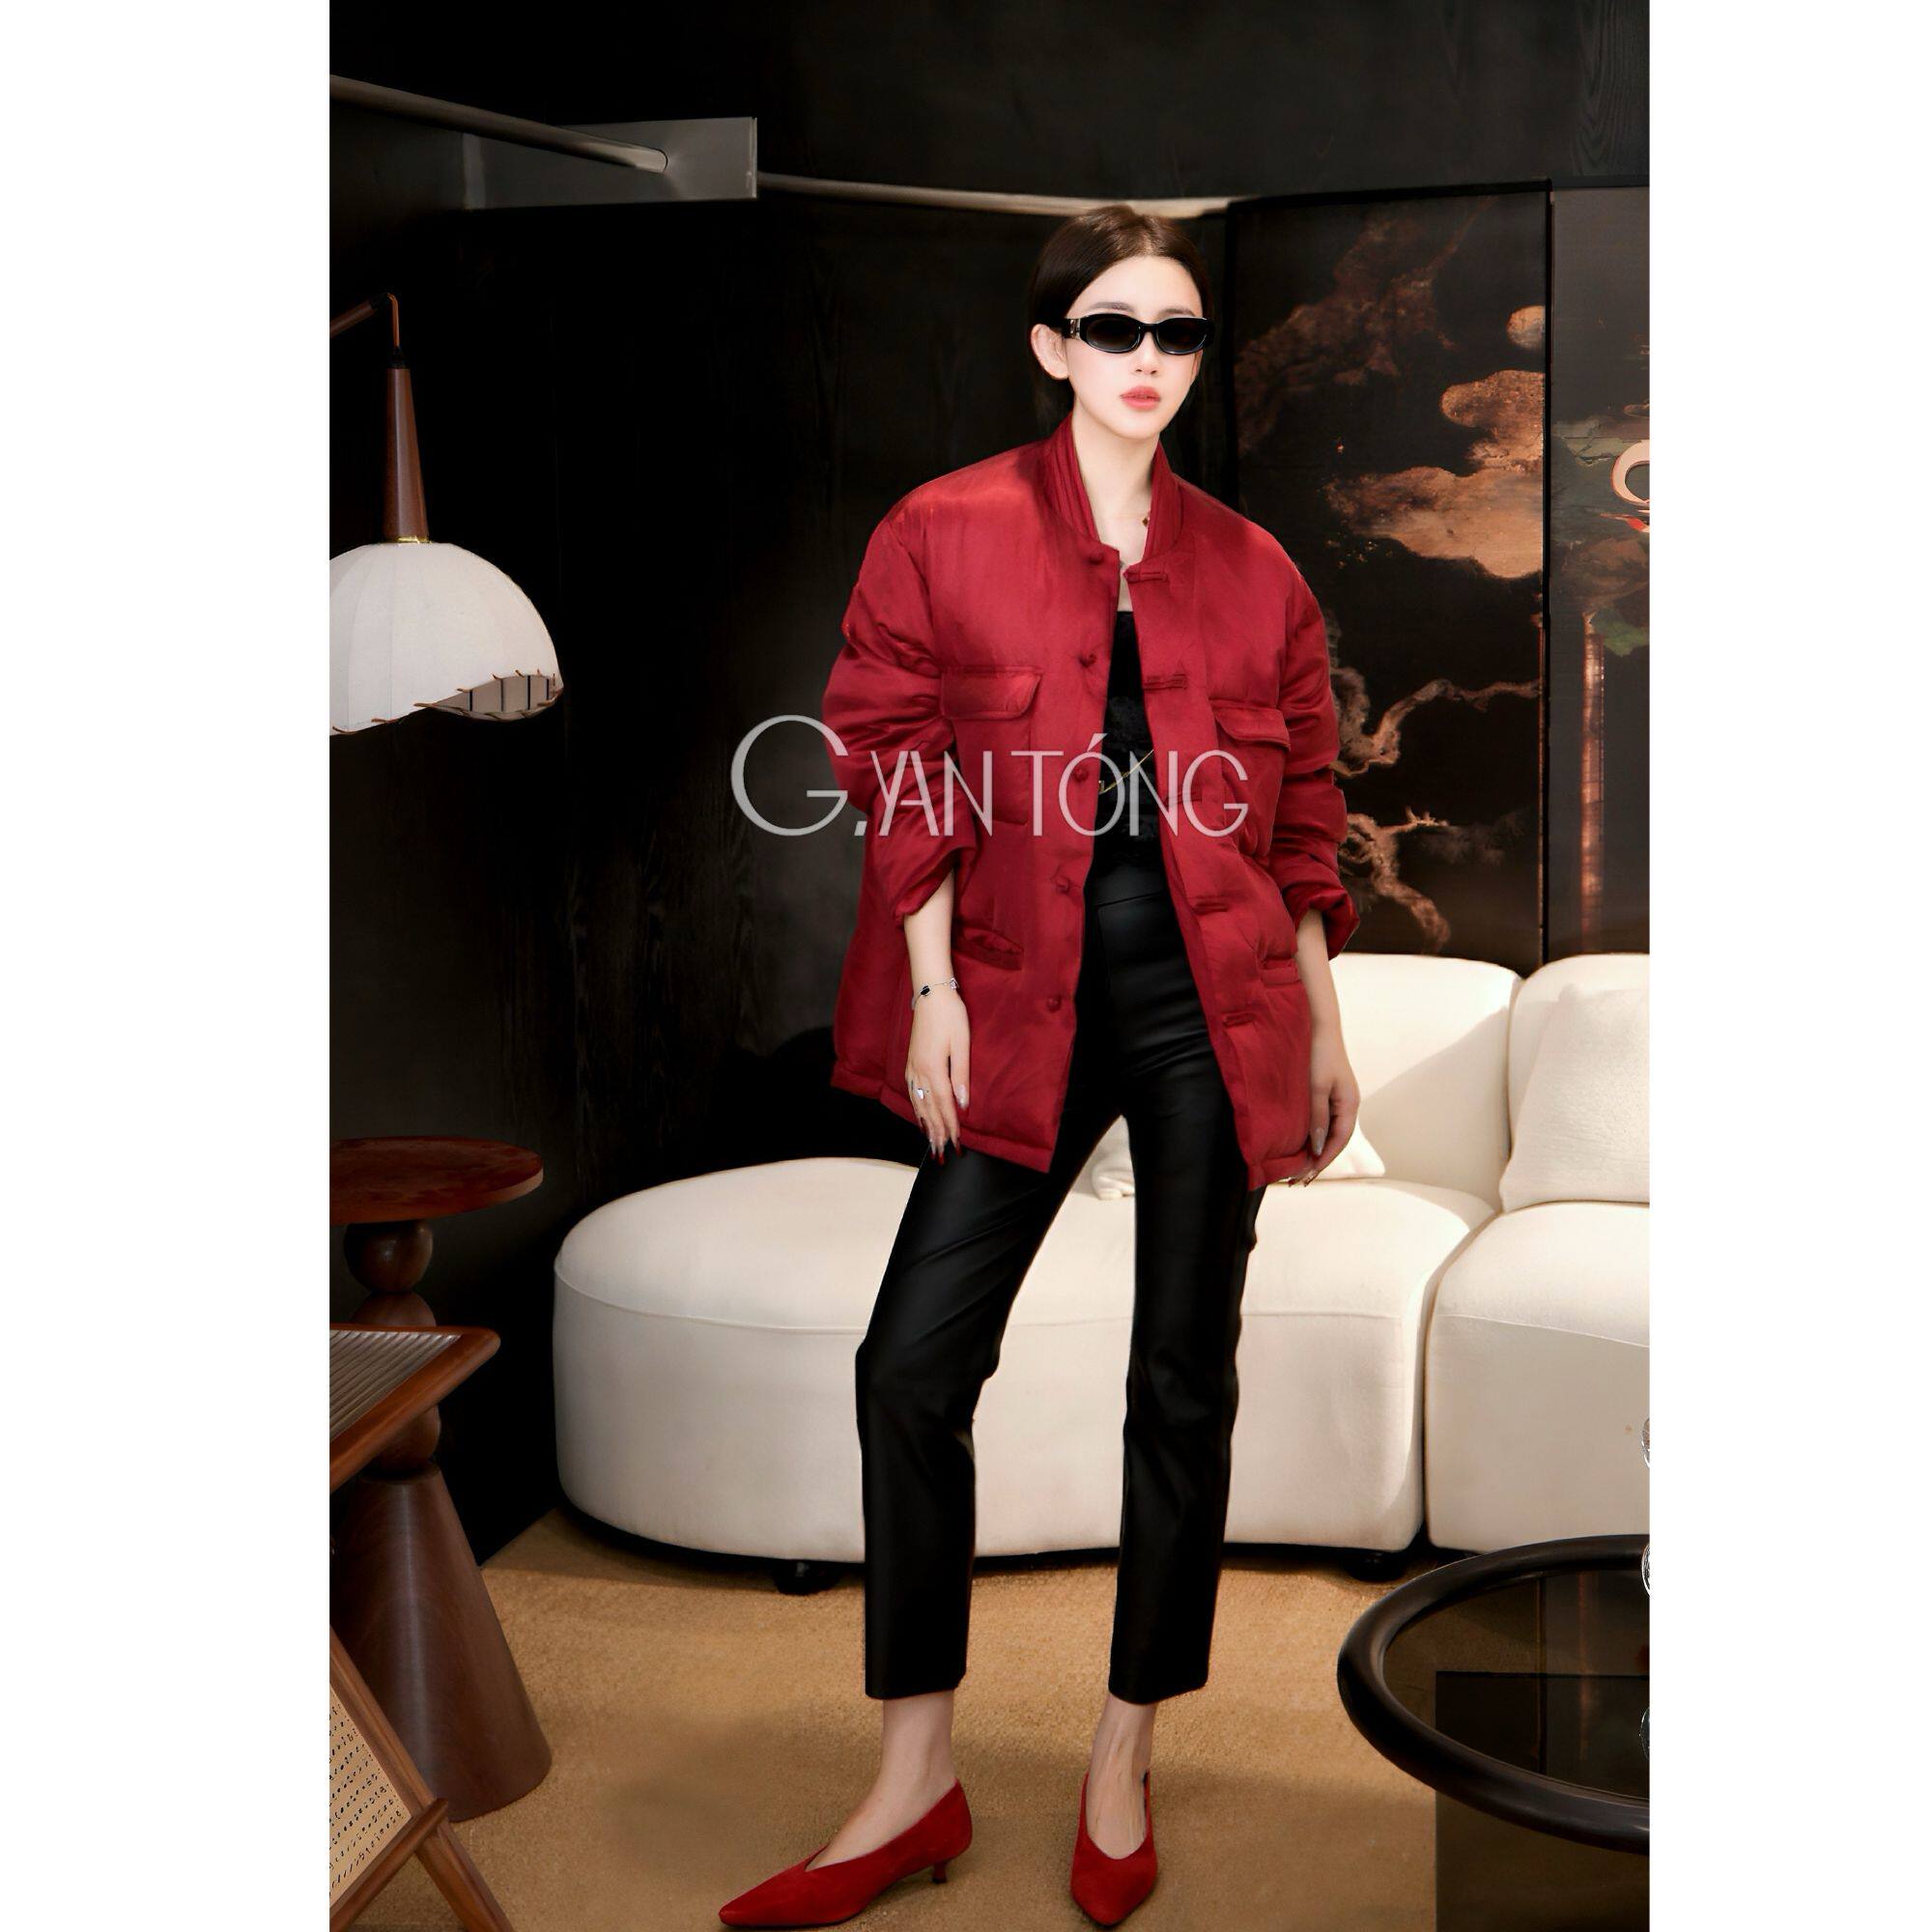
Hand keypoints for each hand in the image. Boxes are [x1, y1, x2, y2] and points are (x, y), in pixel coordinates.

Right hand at [906, 988, 969, 1157]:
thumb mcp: (961, 1044)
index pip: (944, 1105)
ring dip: (925, 1125)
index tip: (956, 1144)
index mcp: (933, 1069)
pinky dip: (916, 1109)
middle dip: (937, 1132)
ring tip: (930, 1142)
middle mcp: (919, 1072)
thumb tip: (962, 1104)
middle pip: (929, 1109)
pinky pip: (912, 1093)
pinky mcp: (911, 1062)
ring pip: (918, 1103)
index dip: (951, 1126)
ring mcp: (913, 1067)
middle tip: (942, 1153)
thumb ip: (961, 1075)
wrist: (930, 994)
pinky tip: (919, 1115)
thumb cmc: (951, 1016)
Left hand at [1296, 1021, 1358, 1183]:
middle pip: (1333, 1142)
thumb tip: (1316, 1147)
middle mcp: (1347, 1106)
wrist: (1318, 1024)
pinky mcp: (1326, 1094)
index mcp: (1350, 1105)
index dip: (1323, 1161)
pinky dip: (1310, 1137)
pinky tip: (1298, 1145)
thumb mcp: (1316, 1087)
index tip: (1306, 1177)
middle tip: (1296, 1181)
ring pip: (1327, 1134)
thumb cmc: (1318, 1053)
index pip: (1338, 1142)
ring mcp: (1337, 1100)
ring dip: (1312, 1152)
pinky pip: (1321, 1123)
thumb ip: (1317, 1117)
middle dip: (1316, 1163)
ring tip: (1294, 1170)